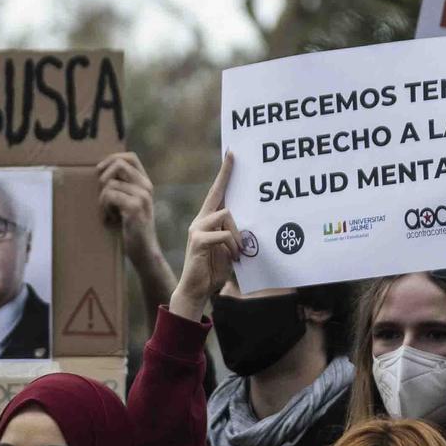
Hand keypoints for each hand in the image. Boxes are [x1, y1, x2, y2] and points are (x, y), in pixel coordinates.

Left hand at [98, 152, 160, 262]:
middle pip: (118, 165)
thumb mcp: (130, 204)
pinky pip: (109, 195)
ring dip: (102, 200)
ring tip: (108, 215)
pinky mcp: (134, 207)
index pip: (130, 157)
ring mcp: (142, 196)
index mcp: (145, 184)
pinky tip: (110, 219)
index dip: (112, 158)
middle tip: (102, 197)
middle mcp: (146, 187)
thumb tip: (101, 172)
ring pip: (110, 184)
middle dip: (103, 178)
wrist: (144, 251)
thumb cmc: (132, 229)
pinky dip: (104, 208)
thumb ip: (123, 188)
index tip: (100, 171)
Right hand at [170, 152, 238, 322]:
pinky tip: (234, 256)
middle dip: (227, 179)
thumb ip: (235, 233)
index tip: (232, 154)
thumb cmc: (214, 271)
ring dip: (238, 234)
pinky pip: (222, 234)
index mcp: (208, 220)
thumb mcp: (230, 249)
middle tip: (234, 162)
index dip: (225, 173)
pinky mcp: (198, 240)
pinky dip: (232, 244)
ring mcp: (197, 228)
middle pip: (219, 195)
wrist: (196, 291)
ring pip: (227, 216)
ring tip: (239, 252)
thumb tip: (249, 223)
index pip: (217, 192)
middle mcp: (200, 220)